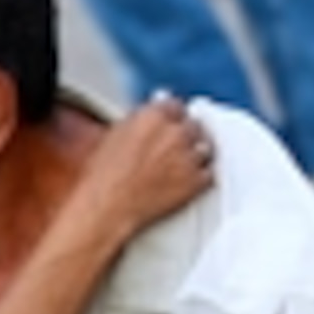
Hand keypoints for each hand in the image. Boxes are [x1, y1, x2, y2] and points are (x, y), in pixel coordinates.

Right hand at [81, 94, 214, 240]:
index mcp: (154, 116)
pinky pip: (208, 173)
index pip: (176, 106)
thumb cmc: (104, 178)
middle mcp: (175, 133)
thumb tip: (149, 118)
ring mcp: (188, 157)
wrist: (108, 208)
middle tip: (175, 145)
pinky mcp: (196, 181)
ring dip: (196, 153)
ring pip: (204, 147)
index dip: (173, 117)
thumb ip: (139, 121)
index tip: (171, 123)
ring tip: (181, 163)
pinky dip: (201, 176)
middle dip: (186, 134)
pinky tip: (187, 180)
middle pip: (193, 126)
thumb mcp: (115, 136)